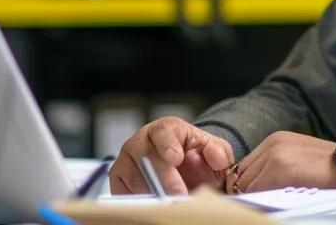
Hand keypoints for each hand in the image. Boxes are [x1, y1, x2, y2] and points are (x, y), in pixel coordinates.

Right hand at [109, 117, 234, 195]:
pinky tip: (154, 206)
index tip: (177, 158)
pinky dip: (139, 201)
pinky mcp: (117, 180)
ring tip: (171, 203)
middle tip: (179, 194)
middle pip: (144, 157)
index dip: (168, 145)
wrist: (181, 168)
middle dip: (164, 178)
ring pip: (133, 177)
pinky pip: (123, 192)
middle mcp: (140, 142)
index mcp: (164, 130)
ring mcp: (125, 161)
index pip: (162, 133)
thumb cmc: (192, 156)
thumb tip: (218, 159)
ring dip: (153, 192)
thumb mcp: (211, 150)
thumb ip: (218, 152)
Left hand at [231, 131, 335, 192]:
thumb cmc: (328, 169)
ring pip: (247, 184)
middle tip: (261, 202)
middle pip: (243, 175)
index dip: (247, 183)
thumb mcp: (299, 158)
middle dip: (249, 191)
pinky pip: (257, 190)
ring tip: (270, 202)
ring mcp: (274, 155)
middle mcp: (272, 144)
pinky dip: (261, 200)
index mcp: (275, 140)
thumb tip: (257, 186)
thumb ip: (276, 165)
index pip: (246, 166)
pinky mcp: (279, 168)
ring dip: (255, 196)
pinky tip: (276, 202)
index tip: (254, 195)